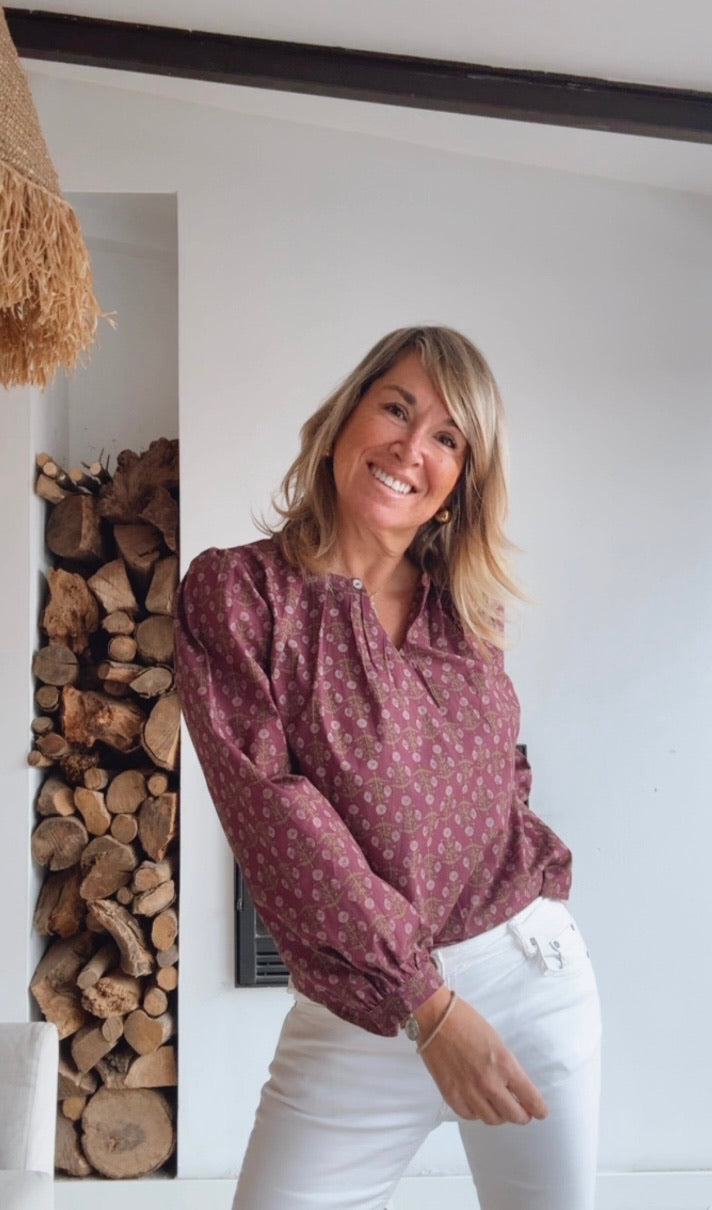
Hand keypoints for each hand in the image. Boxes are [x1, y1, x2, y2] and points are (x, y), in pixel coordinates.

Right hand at [416, 991, 547, 1124]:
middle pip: (514, 1115)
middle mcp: (488, 1082)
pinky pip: (469, 1116)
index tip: (541, 1111)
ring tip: (499, 1108)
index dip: (538, 1109)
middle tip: (523, 1113)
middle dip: (522, 1116)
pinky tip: (478, 1104)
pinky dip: (476, 1113)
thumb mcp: (497, 1042)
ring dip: (499, 1115)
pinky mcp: (450, 1095)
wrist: (436, 1018)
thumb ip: (507, 1067)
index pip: (530, 1098)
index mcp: (504, 1064)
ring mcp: (468, 1091)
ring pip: (492, 1119)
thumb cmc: (466, 1022)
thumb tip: (514, 1087)